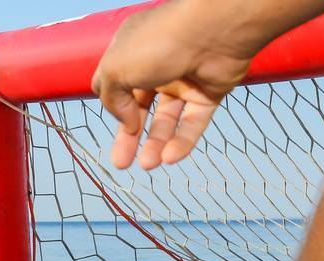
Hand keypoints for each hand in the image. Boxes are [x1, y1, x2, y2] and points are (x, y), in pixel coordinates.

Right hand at [91, 6, 253, 169]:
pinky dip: (182, 141)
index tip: (115, 120)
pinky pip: (192, 122)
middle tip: (122, 164)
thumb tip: (126, 122)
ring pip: (166, 120)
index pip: (116, 85)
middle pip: (140, 109)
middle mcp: (157, 66)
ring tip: (148, 165)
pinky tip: (171, 157)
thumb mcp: (115, 70)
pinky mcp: (208, 93)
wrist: (213, 32)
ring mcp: (184, 80)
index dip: (113, 106)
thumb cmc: (159, 42)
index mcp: (132, 54)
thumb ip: (110, 99)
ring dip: (156, 143)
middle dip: (130, 138)